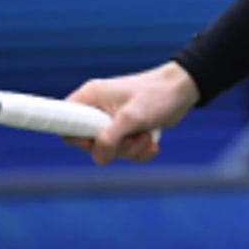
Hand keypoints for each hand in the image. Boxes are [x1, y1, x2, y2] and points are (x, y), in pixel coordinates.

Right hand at [63, 62, 198, 164]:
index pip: (65, 120)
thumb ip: (110, 138)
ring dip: (130, 149)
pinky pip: (124, 150)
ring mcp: (112, 120)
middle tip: (133, 139)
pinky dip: (138, 151)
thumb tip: (98, 158)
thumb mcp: (131, 117)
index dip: (74, 136)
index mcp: (91, 96)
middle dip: (114, 147)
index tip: (91, 141)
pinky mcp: (126, 129)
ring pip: (109, 149)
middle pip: (89, 142)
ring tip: (147, 137)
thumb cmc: (157, 95)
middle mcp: (98, 108)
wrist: (183, 90)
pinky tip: (152, 144)